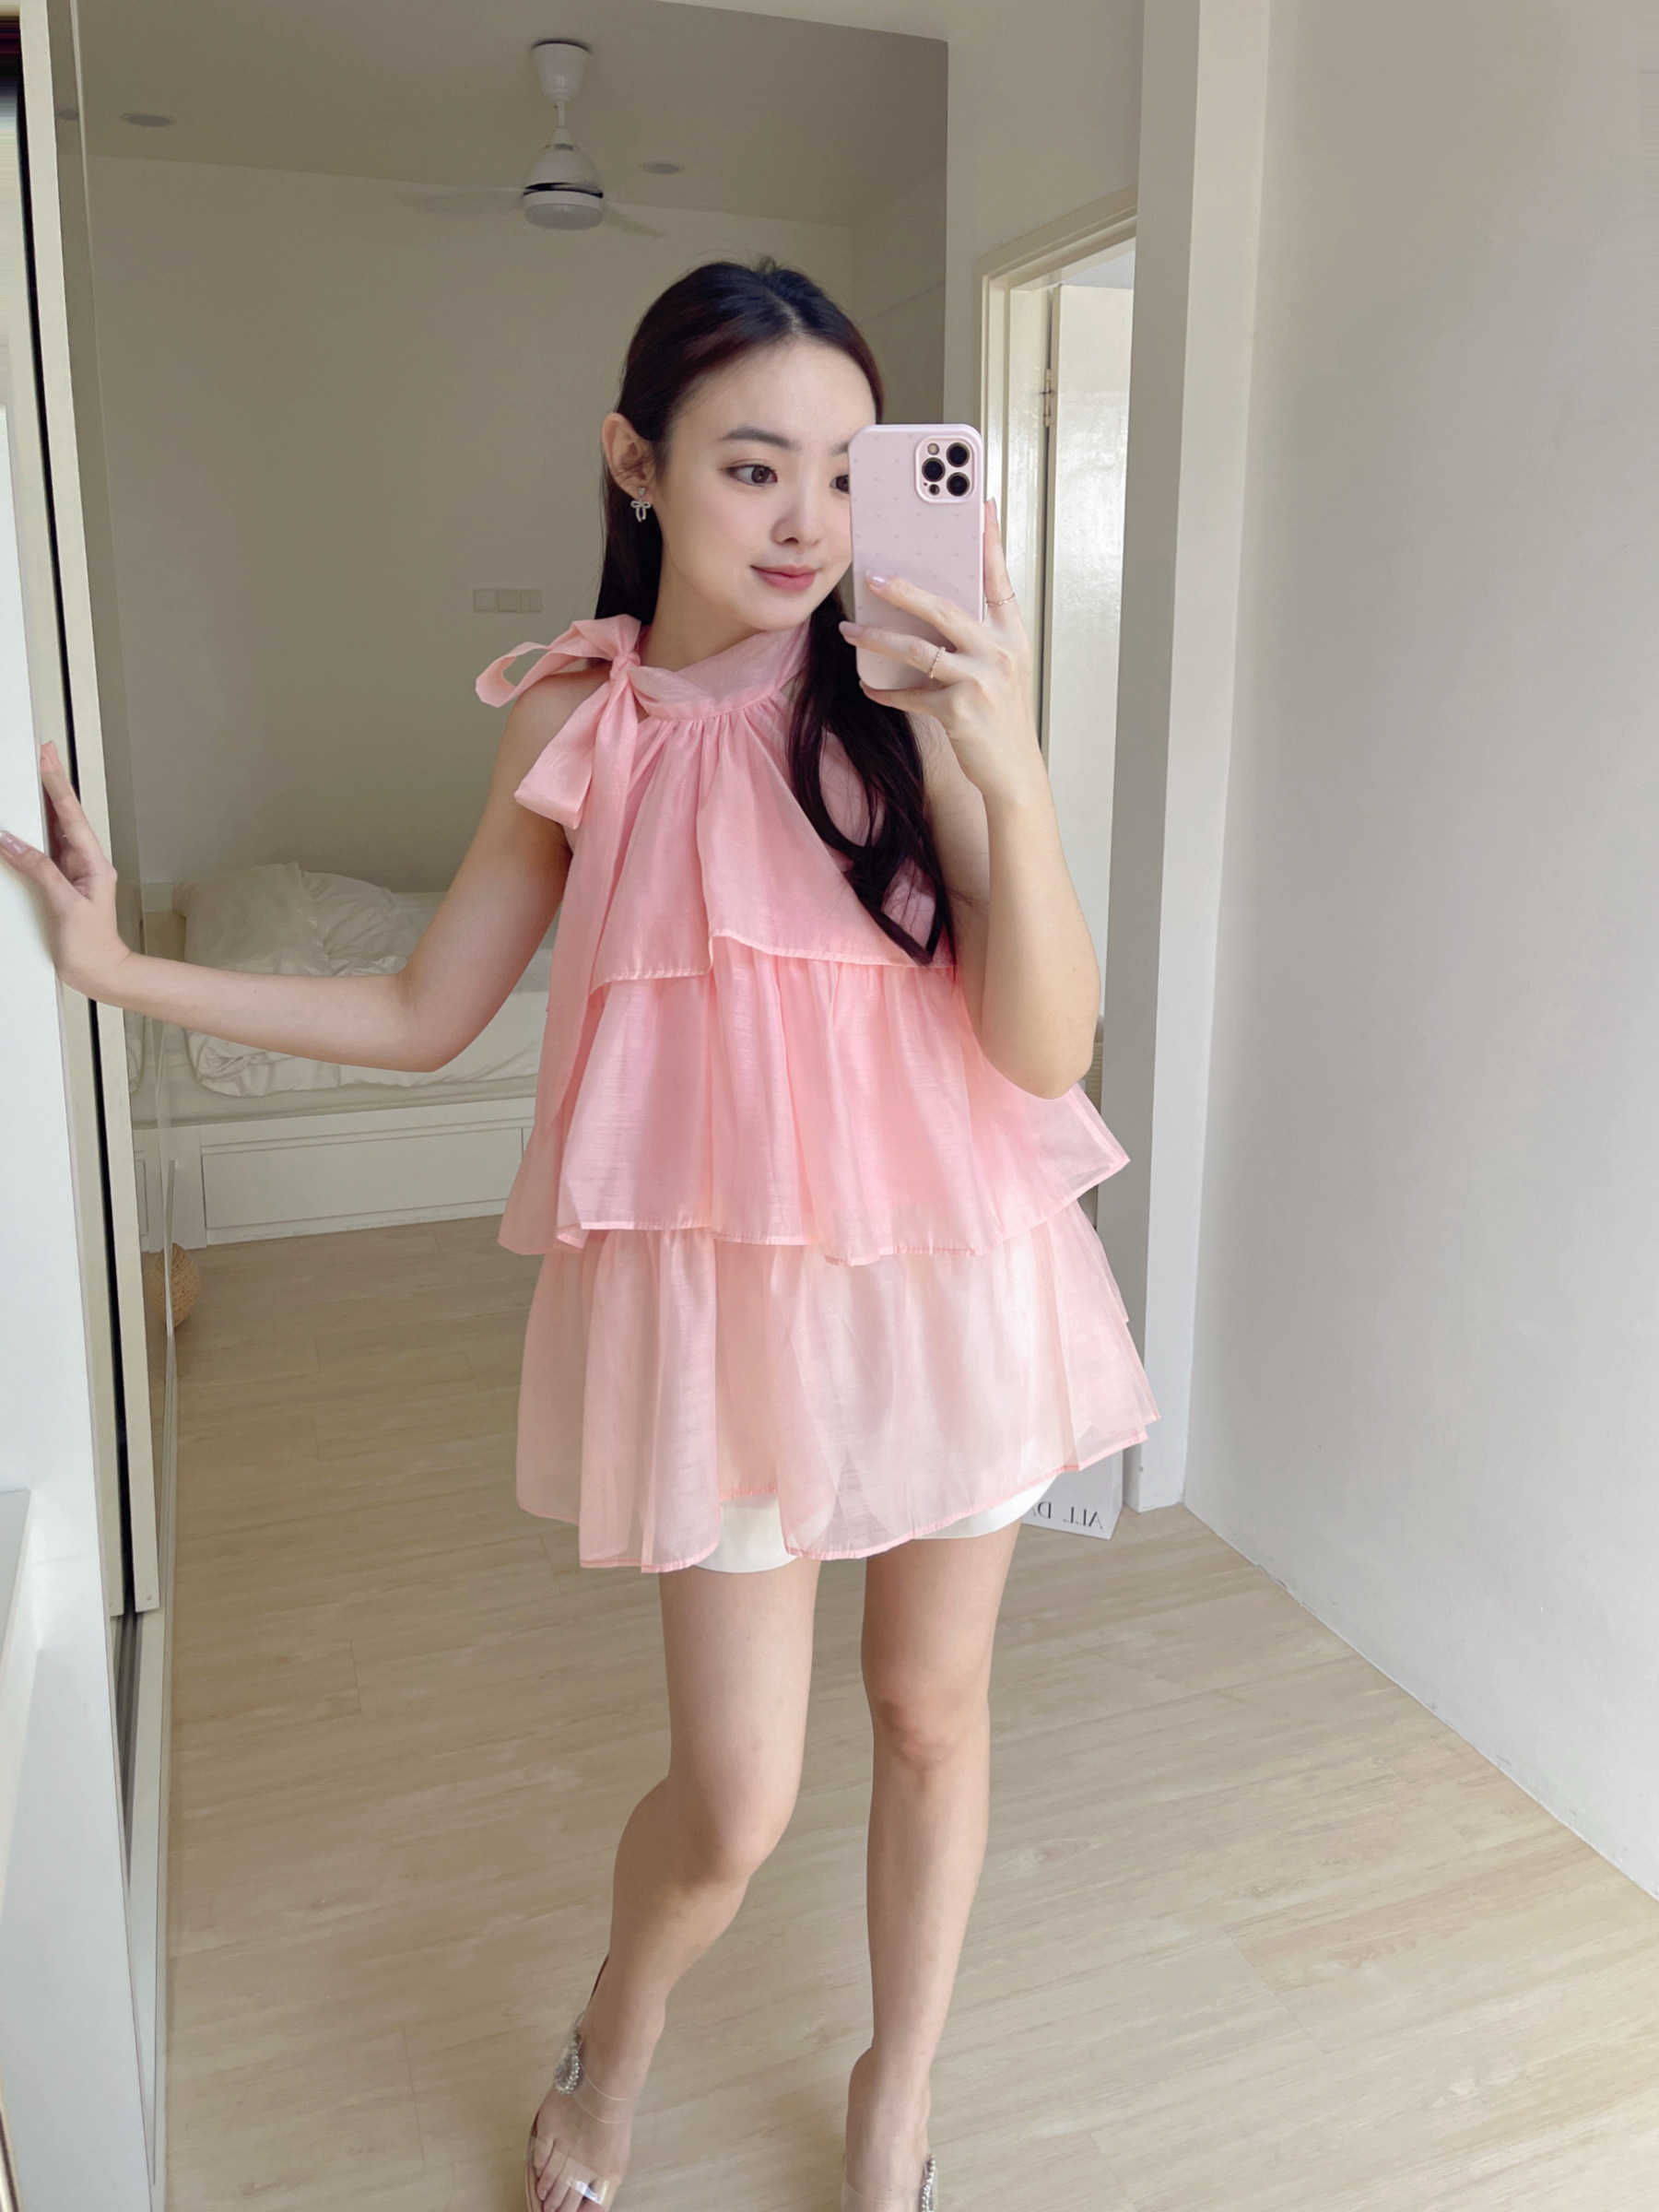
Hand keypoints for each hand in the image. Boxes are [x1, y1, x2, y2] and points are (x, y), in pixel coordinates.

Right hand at [0, 742, 131, 997]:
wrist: (100, 974)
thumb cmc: (92, 946)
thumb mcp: (64, 905)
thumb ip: (39, 871)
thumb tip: (12, 842)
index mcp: (92, 863)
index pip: (70, 816)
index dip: (57, 786)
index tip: (46, 758)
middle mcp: (84, 863)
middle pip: (62, 816)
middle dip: (51, 784)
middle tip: (42, 753)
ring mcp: (71, 873)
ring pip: (52, 830)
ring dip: (42, 804)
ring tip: (33, 775)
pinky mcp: (58, 885)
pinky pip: (42, 852)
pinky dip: (31, 834)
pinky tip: (22, 823)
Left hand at [838, 499, 1045, 810]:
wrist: (1015, 772)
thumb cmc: (1003, 718)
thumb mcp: (1001, 669)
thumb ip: (977, 637)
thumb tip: (932, 608)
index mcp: (1011, 636)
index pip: (998, 580)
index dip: (989, 542)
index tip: (981, 507)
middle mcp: (999, 653)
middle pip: (946, 609)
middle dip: (905, 590)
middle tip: (872, 576)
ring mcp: (981, 682)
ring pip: (920, 650)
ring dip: (878, 639)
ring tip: (850, 631)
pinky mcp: (959, 712)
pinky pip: (912, 695)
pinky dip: (887, 691)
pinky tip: (869, 686)